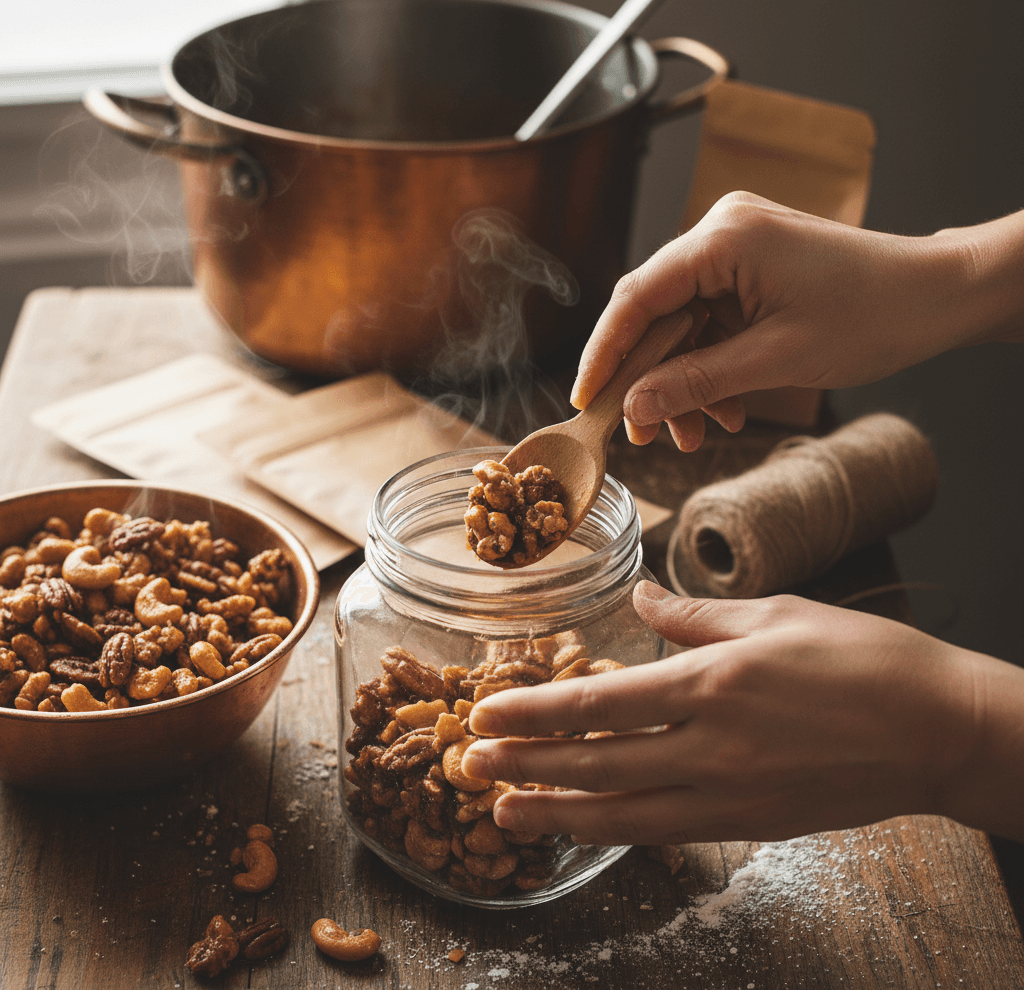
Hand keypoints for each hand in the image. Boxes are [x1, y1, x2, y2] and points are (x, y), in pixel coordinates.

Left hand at [462, 584, 1023, 843]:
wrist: (940, 729)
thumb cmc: (863, 657)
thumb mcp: (775, 613)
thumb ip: (692, 614)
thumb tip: (638, 601)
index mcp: (713, 682)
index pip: (599, 703)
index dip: (535, 713)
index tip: (487, 714)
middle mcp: (712, 746)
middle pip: (597, 764)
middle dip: (527, 766)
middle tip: (471, 766)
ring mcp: (732, 793)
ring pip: (624, 813)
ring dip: (557, 814)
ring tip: (503, 813)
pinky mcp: (752, 822)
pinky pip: (669, 831)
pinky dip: (618, 829)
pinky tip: (586, 824)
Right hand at [571, 194, 1023, 449]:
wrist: (936, 297)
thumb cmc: (873, 315)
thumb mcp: (776, 360)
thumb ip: (696, 381)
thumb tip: (633, 406)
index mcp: (723, 238)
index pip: (637, 297)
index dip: (604, 353)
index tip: (585, 400)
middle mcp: (720, 232)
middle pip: (654, 313)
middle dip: (648, 379)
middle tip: (642, 433)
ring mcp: (735, 250)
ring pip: (680, 325)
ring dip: (682, 382)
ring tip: (694, 433)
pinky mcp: (748, 271)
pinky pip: (708, 324)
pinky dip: (710, 368)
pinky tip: (725, 409)